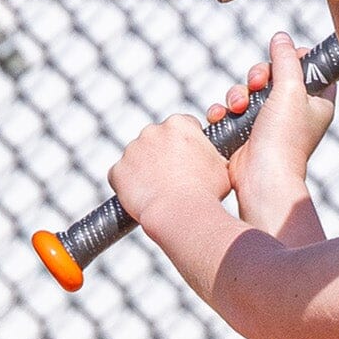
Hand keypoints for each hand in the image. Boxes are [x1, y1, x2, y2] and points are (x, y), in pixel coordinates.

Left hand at [109, 110, 231, 231]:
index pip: (182, 126)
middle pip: (157, 139)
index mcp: (179, 124)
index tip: (188, 159)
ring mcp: (132, 150)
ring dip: (145, 169)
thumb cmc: (206, 192)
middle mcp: (152, 130)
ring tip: (159, 191)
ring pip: (138, 157)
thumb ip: (212, 154)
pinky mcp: (117, 170)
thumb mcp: (221, 167)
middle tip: (173, 177)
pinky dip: (128, 185)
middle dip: (163, 154)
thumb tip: (212, 156)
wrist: (180, 214)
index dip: (186, 144)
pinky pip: (121, 176)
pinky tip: (141, 197)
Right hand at [222, 33, 335, 231]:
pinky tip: (223, 115)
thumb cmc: (284, 138)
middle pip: (274, 74)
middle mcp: (294, 111)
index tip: (286, 57)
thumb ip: (286, 59)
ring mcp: (268, 122)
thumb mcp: (291, 89)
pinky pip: (232, 109)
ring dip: (238, 93)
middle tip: (257, 83)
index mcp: (316, 102)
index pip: (310, 69)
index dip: (296, 58)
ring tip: (238, 107)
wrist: (261, 177)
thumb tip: (281, 37)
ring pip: (249, 90)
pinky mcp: (246, 132)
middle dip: (258, 75)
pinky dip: (225, 109)